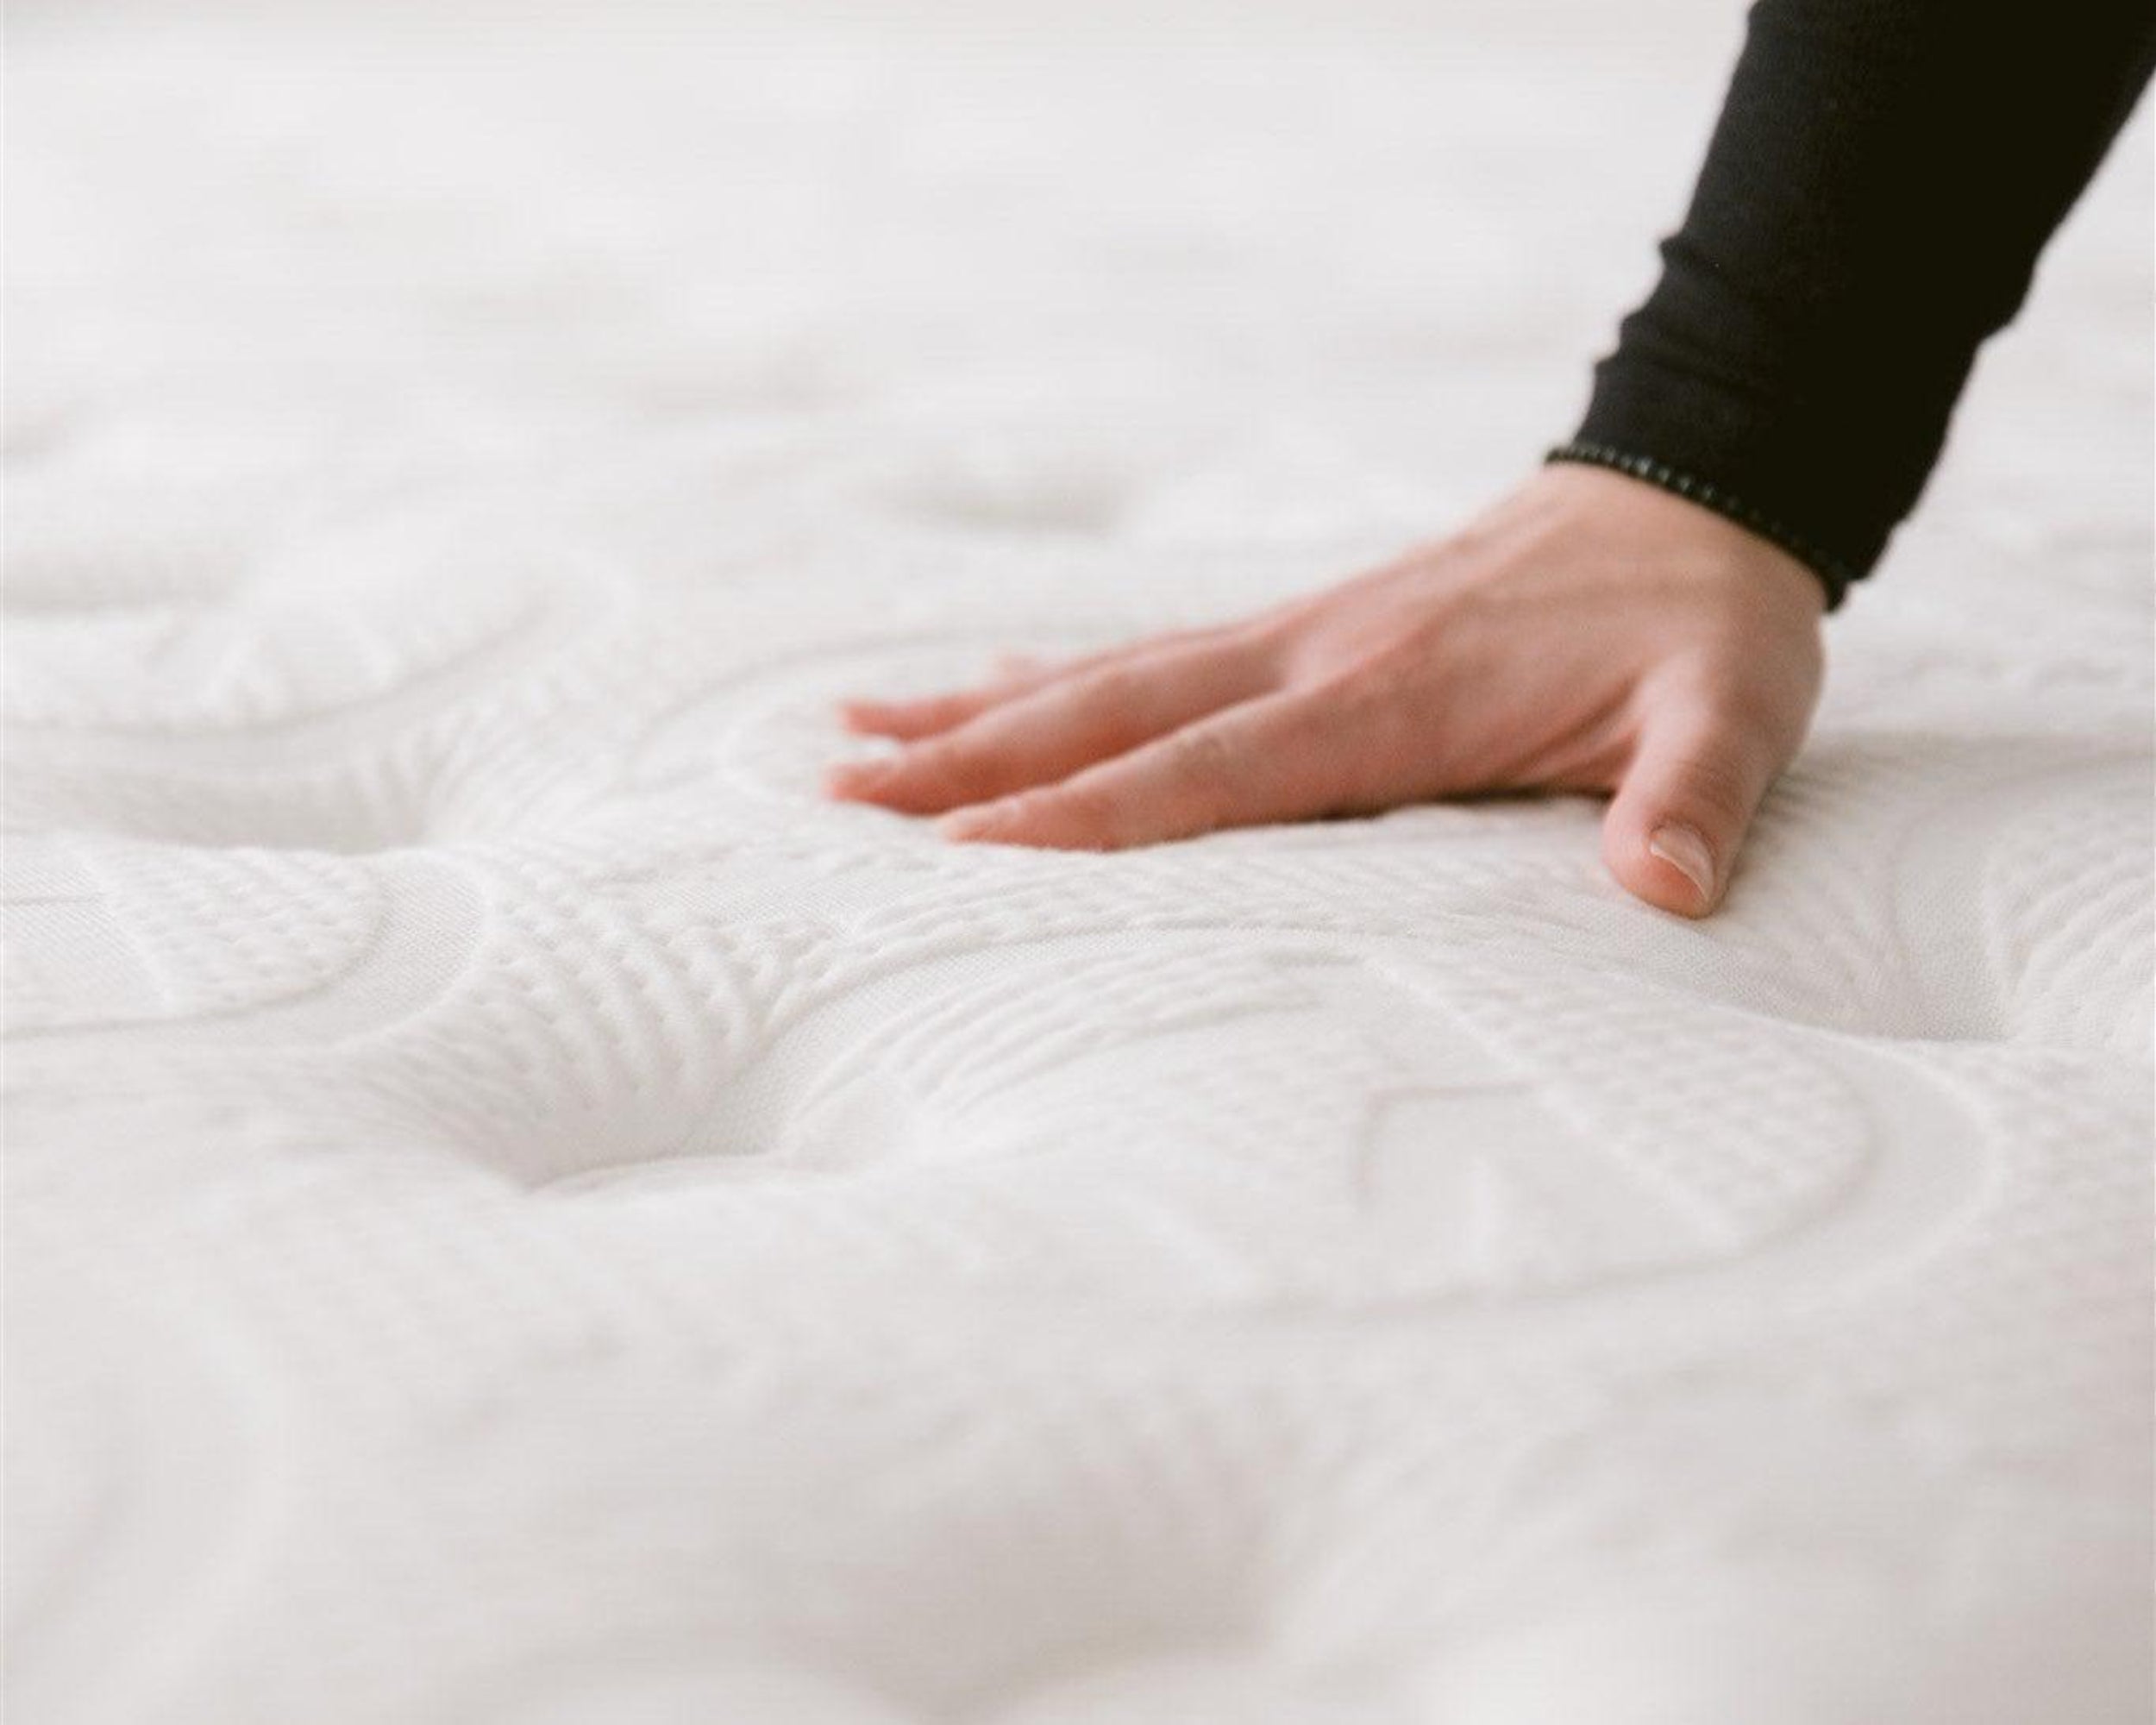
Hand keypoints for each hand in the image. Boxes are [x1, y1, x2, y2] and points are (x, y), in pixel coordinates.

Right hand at [825, 464, 1826, 915]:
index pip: (1212, 767)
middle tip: (841, 802)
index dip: (1088, 815)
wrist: (1698, 491)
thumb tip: (1663, 892)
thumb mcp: (1735, 709)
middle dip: (974, 764)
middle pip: (1113, 713)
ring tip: (851, 741)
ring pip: (1107, 676)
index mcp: (1397, 694)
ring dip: (977, 714)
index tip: (966, 851)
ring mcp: (1299, 631)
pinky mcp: (1302, 626)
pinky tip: (982, 690)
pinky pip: (1150, 656)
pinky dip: (1052, 678)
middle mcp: (1317, 653)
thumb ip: (1693, 799)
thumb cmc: (1704, 623)